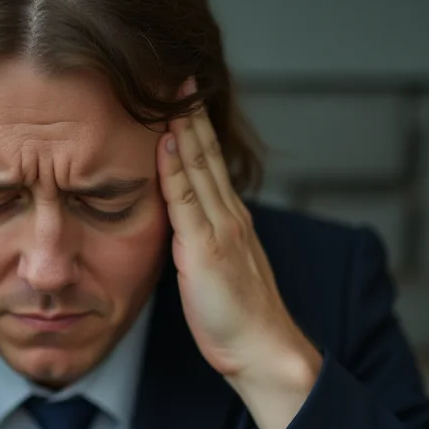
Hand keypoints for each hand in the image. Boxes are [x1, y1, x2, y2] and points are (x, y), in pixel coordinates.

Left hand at [156, 80, 320, 398]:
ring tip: (171, 95)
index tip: (183, 102)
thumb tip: (184, 228)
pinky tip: (167, 143)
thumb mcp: (219, 270)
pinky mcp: (207, 249)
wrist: (261, 348)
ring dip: (184, 130)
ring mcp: (220, 229)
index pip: (210, 166)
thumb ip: (205, 241)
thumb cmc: (237, 317)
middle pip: (207, 156)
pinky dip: (176, 169)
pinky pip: (187, 201)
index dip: (196, 132)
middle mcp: (229, 217)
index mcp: (231, 221)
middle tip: (180, 80)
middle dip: (192, 117)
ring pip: (199, 169)